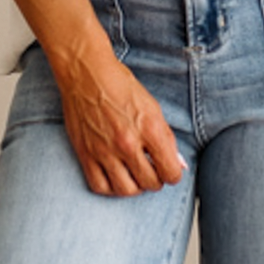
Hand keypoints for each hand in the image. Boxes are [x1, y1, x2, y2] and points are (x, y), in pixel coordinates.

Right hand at [57, 51, 184, 196]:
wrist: (86, 74)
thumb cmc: (120, 86)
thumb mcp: (153, 108)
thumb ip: (166, 138)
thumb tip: (177, 164)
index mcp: (149, 129)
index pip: (170, 172)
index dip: (173, 175)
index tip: (169, 170)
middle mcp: (127, 143)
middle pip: (150, 183)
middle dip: (156, 181)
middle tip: (153, 171)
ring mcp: (104, 150)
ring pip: (126, 190)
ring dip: (135, 187)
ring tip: (135, 176)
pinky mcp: (85, 153)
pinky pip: (100, 186)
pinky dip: (111, 188)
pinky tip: (115, 177)